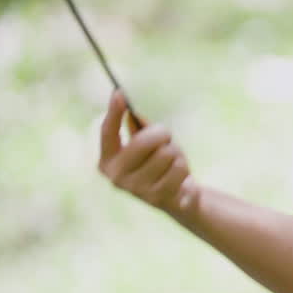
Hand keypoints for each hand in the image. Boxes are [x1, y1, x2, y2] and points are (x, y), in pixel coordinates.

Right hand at [98, 90, 197, 213]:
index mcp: (108, 161)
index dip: (113, 112)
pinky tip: (182, 182)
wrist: (178, 200)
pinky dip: (185, 170)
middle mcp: (117, 178)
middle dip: (161, 134)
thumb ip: (139, 129)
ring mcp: (137, 190)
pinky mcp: (159, 199)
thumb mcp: (148, 144)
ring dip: (177, 154)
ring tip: (173, 164)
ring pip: (167, 154)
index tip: (119, 93)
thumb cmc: (159, 164)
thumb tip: (131, 112)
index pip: (107, 133)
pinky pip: (180, 169)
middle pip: (142, 141)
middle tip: (167, 136)